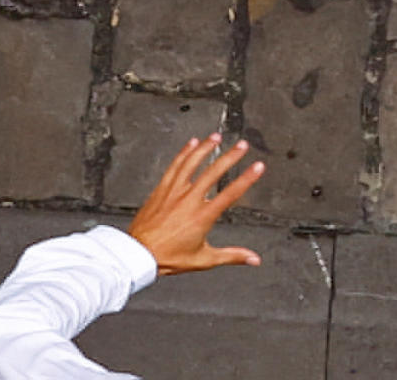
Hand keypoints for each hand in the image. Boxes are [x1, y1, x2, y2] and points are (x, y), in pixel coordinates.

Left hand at [126, 134, 263, 275]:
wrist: (138, 255)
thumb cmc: (168, 258)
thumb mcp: (204, 260)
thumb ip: (231, 256)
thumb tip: (253, 259)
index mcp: (202, 217)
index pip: (230, 194)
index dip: (247, 178)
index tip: (258, 166)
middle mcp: (189, 201)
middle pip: (213, 172)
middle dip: (230, 156)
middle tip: (242, 145)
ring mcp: (174, 193)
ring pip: (192, 164)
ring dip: (206, 148)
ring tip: (216, 137)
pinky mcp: (161, 190)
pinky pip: (175, 166)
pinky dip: (184, 153)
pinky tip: (192, 143)